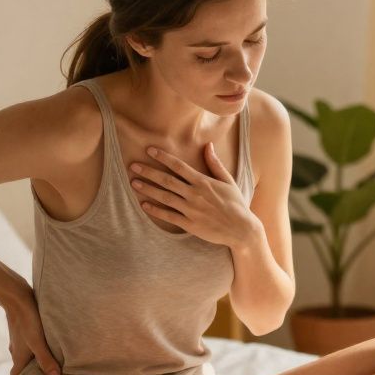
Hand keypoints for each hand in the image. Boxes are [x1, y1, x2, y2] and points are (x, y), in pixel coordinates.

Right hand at [4, 288, 60, 374]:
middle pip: (21, 369)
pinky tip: (44, 348)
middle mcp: (16, 352)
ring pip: (24, 357)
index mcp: (19, 358)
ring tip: (46, 368)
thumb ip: (46, 360)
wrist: (16, 297)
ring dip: (33, 364)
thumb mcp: (38, 342)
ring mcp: (18, 341)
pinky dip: (34, 352)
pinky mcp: (22, 332)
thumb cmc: (27, 321)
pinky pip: (27, 347)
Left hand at [130, 143, 260, 248]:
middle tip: (133, 165)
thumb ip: (215, 164)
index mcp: (203, 182)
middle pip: (167, 180)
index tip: (149, 150)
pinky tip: (143, 205)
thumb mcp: (228, 181)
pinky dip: (155, 210)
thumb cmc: (236, 204)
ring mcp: (191, 210)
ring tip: (134, 183)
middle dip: (149, 172)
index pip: (179, 166)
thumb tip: (208, 145)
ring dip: (148, 189)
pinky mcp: (189, 224)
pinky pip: (169, 216)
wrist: (241, 229)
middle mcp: (195, 194)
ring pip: (165, 197)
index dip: (163, 157)